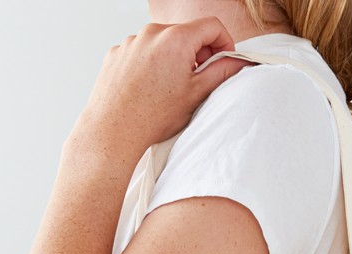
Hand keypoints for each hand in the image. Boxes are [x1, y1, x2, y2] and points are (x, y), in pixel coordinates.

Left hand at [71, 18, 251, 156]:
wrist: (114, 130)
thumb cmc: (153, 116)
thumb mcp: (196, 94)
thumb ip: (221, 72)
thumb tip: (237, 62)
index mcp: (176, 38)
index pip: (211, 26)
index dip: (224, 42)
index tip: (225, 60)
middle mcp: (152, 32)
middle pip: (186, 34)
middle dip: (197, 53)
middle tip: (198, 81)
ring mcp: (132, 41)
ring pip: (163, 44)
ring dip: (173, 60)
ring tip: (169, 90)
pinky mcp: (117, 52)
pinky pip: (142, 52)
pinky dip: (151, 65)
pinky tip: (149, 89)